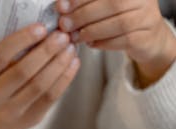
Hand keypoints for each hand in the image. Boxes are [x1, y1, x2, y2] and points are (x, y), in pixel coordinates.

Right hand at [0, 24, 79, 128]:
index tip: (41, 28)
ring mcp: (11, 111)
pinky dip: (65, 78)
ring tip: (70, 48)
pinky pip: (51, 97)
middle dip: (46, 51)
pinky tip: (73, 64)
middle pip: (22, 72)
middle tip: (62, 37)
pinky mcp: (30, 118)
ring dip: (59, 64)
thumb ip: (10, 53)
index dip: (21, 40)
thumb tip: (44, 30)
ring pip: (40, 85)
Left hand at [57, 0, 175, 86]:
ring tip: (75, 36)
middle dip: (83, 15)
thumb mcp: (102, 6)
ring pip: (119, 23)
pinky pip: (123, 40)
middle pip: (112, 4)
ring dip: (91, 31)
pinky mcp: (146, 37)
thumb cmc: (118, 17)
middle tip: (64, 24)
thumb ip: (85, 4)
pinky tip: (90, 44)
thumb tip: (61, 6)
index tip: (61, 6)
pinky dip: (103, 43)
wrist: (146, 36)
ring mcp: (147, 17)